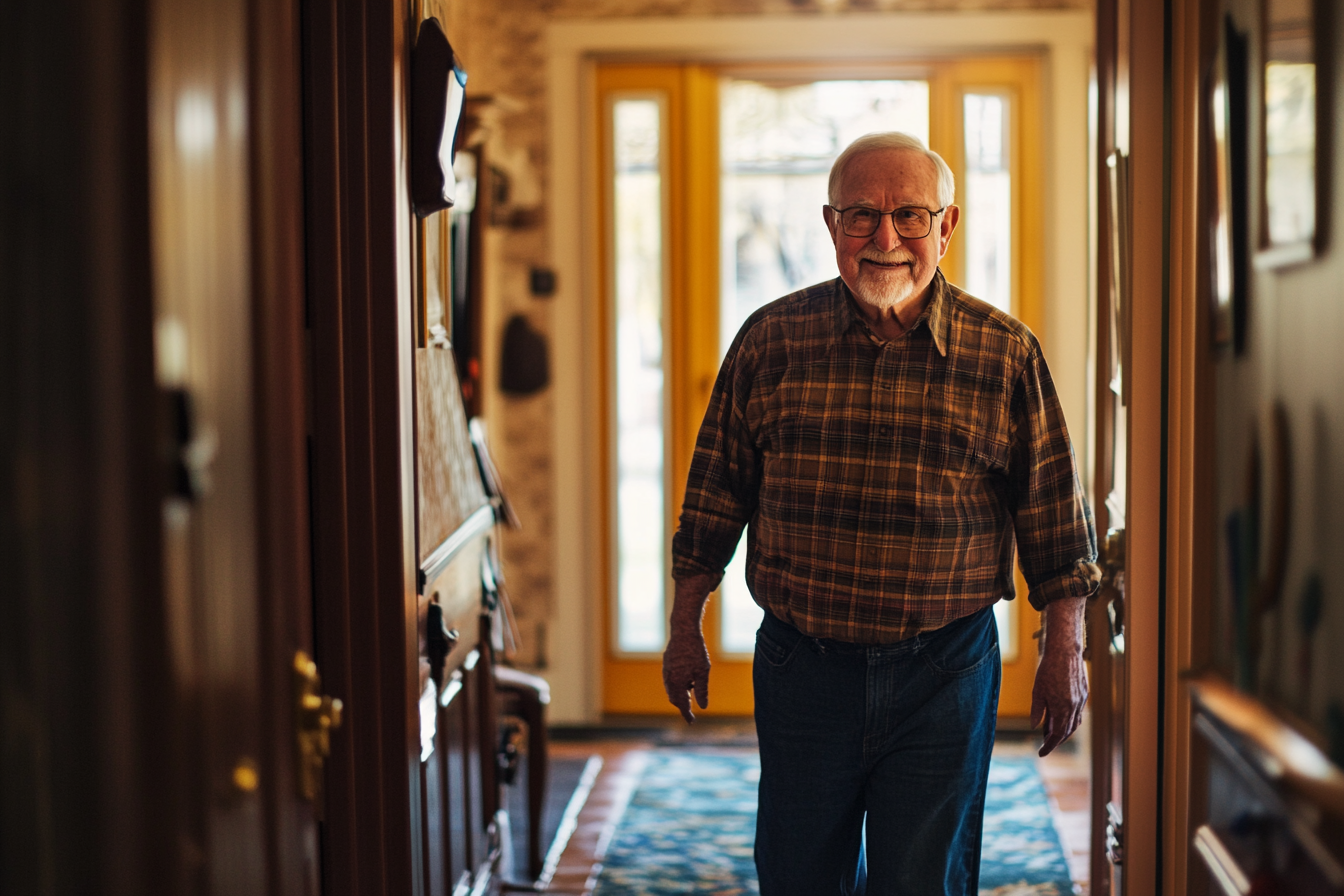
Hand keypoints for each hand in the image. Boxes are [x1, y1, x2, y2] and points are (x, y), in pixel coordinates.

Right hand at [662, 625, 710, 722]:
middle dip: (682, 705)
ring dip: (680, 694)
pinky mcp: (667, 663)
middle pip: (674, 698)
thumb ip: (702, 691)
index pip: (681, 704)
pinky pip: (671, 679)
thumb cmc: (695, 652)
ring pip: (672, 688)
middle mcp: (668, 679)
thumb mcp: (703, 673)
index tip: (691, 722)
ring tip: (691, 695)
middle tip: (691, 712)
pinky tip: (687, 681)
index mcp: (676, 683)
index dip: (687, 714)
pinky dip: (678, 685)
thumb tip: (703, 707)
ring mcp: (666, 670)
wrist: (683, 631)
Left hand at [1031, 596, 1087, 755]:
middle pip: (1067, 731)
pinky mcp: (1084, 694)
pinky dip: (1070, 719)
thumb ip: (1037, 710)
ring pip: (1075, 723)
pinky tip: (1061, 717)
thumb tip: (1035, 726)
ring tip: (1051, 732)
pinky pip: (1078, 713)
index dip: (1049, 745)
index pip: (1056, 735)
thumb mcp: (1037, 691)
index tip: (1041, 753)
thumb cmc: (1048, 670)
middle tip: (1045, 744)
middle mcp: (1074, 707)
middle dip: (1056, 740)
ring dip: (1064, 730)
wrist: (1065, 652)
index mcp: (1062, 708)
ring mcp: (1081, 701)